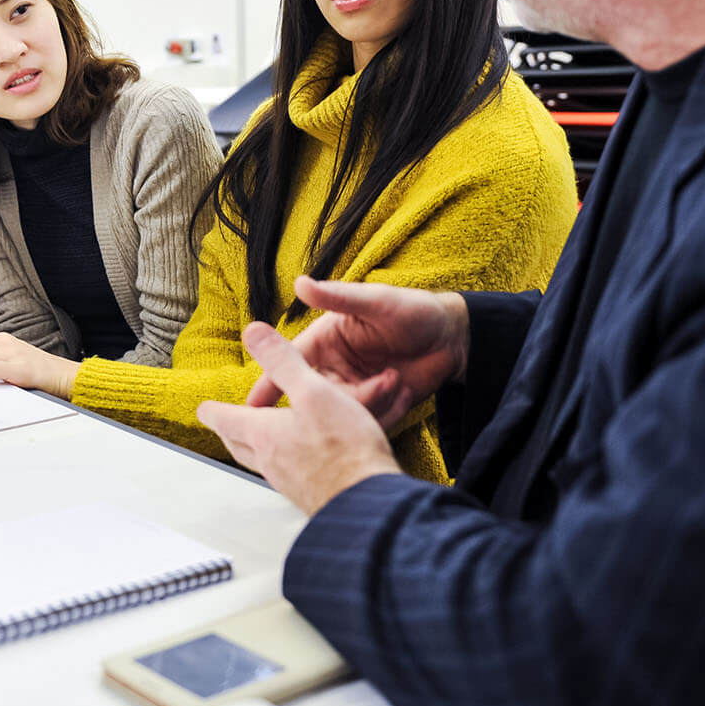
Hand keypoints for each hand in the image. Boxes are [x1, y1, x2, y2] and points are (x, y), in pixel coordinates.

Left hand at [198, 322, 405, 514]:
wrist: (368, 503)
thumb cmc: (342, 448)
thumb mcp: (313, 391)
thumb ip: (283, 361)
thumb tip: (254, 332)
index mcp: (263, 433)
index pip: (224, 419)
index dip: (213, 410)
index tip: (204, 407)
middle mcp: (270, 461)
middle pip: (238, 444)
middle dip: (230, 431)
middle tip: (226, 423)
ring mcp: (289, 482)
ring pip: (262, 461)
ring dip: (256, 447)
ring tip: (262, 438)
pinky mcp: (312, 494)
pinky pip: (288, 475)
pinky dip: (286, 461)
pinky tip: (302, 459)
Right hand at [243, 278, 468, 429]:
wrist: (453, 338)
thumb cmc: (413, 310)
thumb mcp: (375, 301)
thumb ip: (337, 297)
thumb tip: (301, 283)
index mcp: (323, 342)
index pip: (288, 366)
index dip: (268, 387)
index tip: (251, 409)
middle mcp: (333, 368)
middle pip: (311, 398)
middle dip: (329, 403)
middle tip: (354, 397)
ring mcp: (354, 390)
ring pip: (341, 414)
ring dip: (367, 403)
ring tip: (394, 380)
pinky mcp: (376, 407)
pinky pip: (368, 423)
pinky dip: (385, 412)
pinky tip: (403, 391)